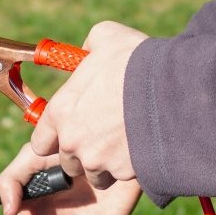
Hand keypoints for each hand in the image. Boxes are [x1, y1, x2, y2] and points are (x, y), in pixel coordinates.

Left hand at [31, 21, 147, 188]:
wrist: (175, 88)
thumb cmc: (137, 60)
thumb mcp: (105, 38)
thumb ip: (88, 49)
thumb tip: (87, 54)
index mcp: (61, 111)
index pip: (40, 142)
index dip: (54, 138)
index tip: (67, 132)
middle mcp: (73, 141)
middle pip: (67, 161)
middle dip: (82, 152)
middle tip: (101, 136)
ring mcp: (97, 160)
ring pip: (93, 174)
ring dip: (104, 164)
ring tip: (122, 144)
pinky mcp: (122, 172)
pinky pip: (120, 176)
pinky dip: (127, 167)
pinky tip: (140, 148)